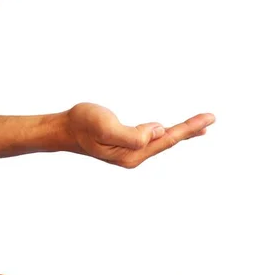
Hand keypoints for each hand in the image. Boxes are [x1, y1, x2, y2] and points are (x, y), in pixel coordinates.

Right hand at [67, 103, 214, 167]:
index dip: (189, 127)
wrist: (63, 129)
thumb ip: (131, 134)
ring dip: (183, 132)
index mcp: (132, 153)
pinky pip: (155, 138)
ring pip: (164, 140)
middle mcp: (135, 156)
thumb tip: (158, 131)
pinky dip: (169, 132)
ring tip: (202, 126)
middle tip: (212, 118)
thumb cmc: (81, 124)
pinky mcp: (128, 144)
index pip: (168, 139)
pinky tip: (172, 130)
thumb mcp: (104, 127)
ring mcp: (132, 151)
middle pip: (169, 141)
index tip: (209, 118)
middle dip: (191, 129)